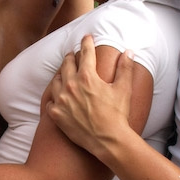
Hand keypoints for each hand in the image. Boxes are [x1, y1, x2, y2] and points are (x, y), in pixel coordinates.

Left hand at [45, 35, 132, 160]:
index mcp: (87, 77)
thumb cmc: (118, 115)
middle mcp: (70, 86)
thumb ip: (125, 68)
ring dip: (60, 75)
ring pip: (55, 82)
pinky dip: (54, 98)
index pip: (85, 54)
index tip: (87, 38)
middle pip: (66, 65)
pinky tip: (57, 97)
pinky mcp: (56, 115)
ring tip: (63, 74)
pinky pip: (50, 102)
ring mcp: (61, 101)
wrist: (107, 141)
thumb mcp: (124, 89)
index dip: (87, 43)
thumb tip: (129, 52)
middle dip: (70, 57)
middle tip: (72, 54)